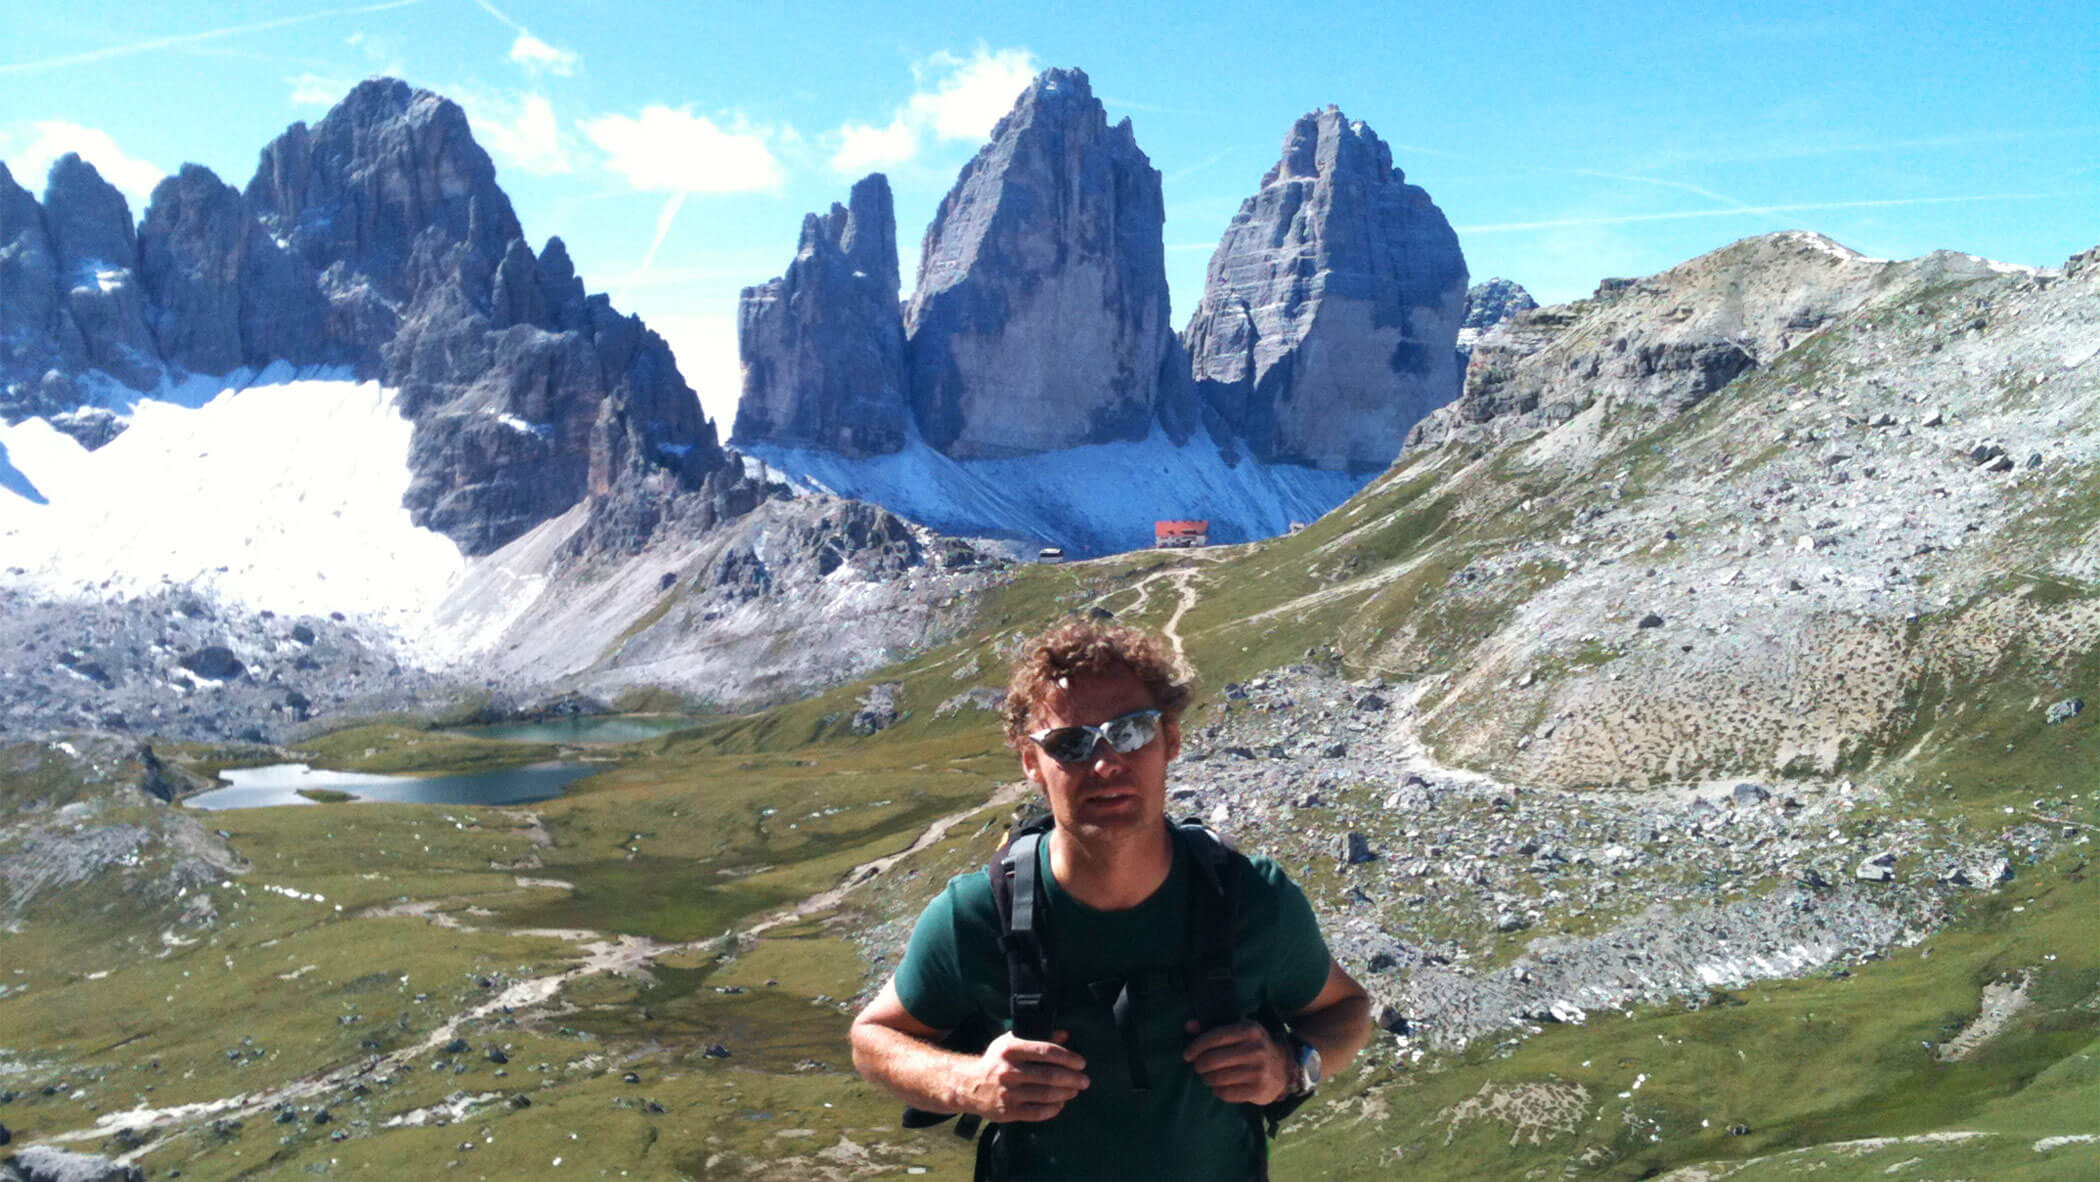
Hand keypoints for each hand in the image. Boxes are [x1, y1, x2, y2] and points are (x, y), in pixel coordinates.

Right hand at [954, 1030, 1088, 1122]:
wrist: (968, 1085)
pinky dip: (1053, 1109)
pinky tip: (1060, 1104)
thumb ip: (1038, 1038)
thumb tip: (1065, 1034)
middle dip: (1072, 1078)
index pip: (1046, 1051)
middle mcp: (1009, 1071)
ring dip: (1066, 1093)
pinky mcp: (1007, 1111)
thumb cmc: (995, 1061)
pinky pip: (1037, 1112)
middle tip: (1085, 1080)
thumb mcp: (1011, 1043)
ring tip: (1075, 1091)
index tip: (1081, 1062)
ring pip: (1046, 1094)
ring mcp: (1008, 1093)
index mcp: (1010, 1049)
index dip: (1068, 1057)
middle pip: (1049, 1075)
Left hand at [1182, 1019, 1290, 1105]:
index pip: (1215, 1037)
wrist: (1283, 1067)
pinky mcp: (1258, 1089)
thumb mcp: (1238, 1031)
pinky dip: (1217, 1091)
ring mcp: (1259, 1071)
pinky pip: (1226, 1093)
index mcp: (1249, 1030)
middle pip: (1213, 1059)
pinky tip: (1219, 1086)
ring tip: (1208, 1077)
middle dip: (1199, 1065)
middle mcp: (1256, 1049)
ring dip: (1207, 1079)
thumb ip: (1212, 1027)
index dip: (1196, 1047)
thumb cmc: (1252, 1046)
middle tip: (1199, 1067)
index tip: (1187, 1055)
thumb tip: (1188, 1026)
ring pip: (1217, 1078)